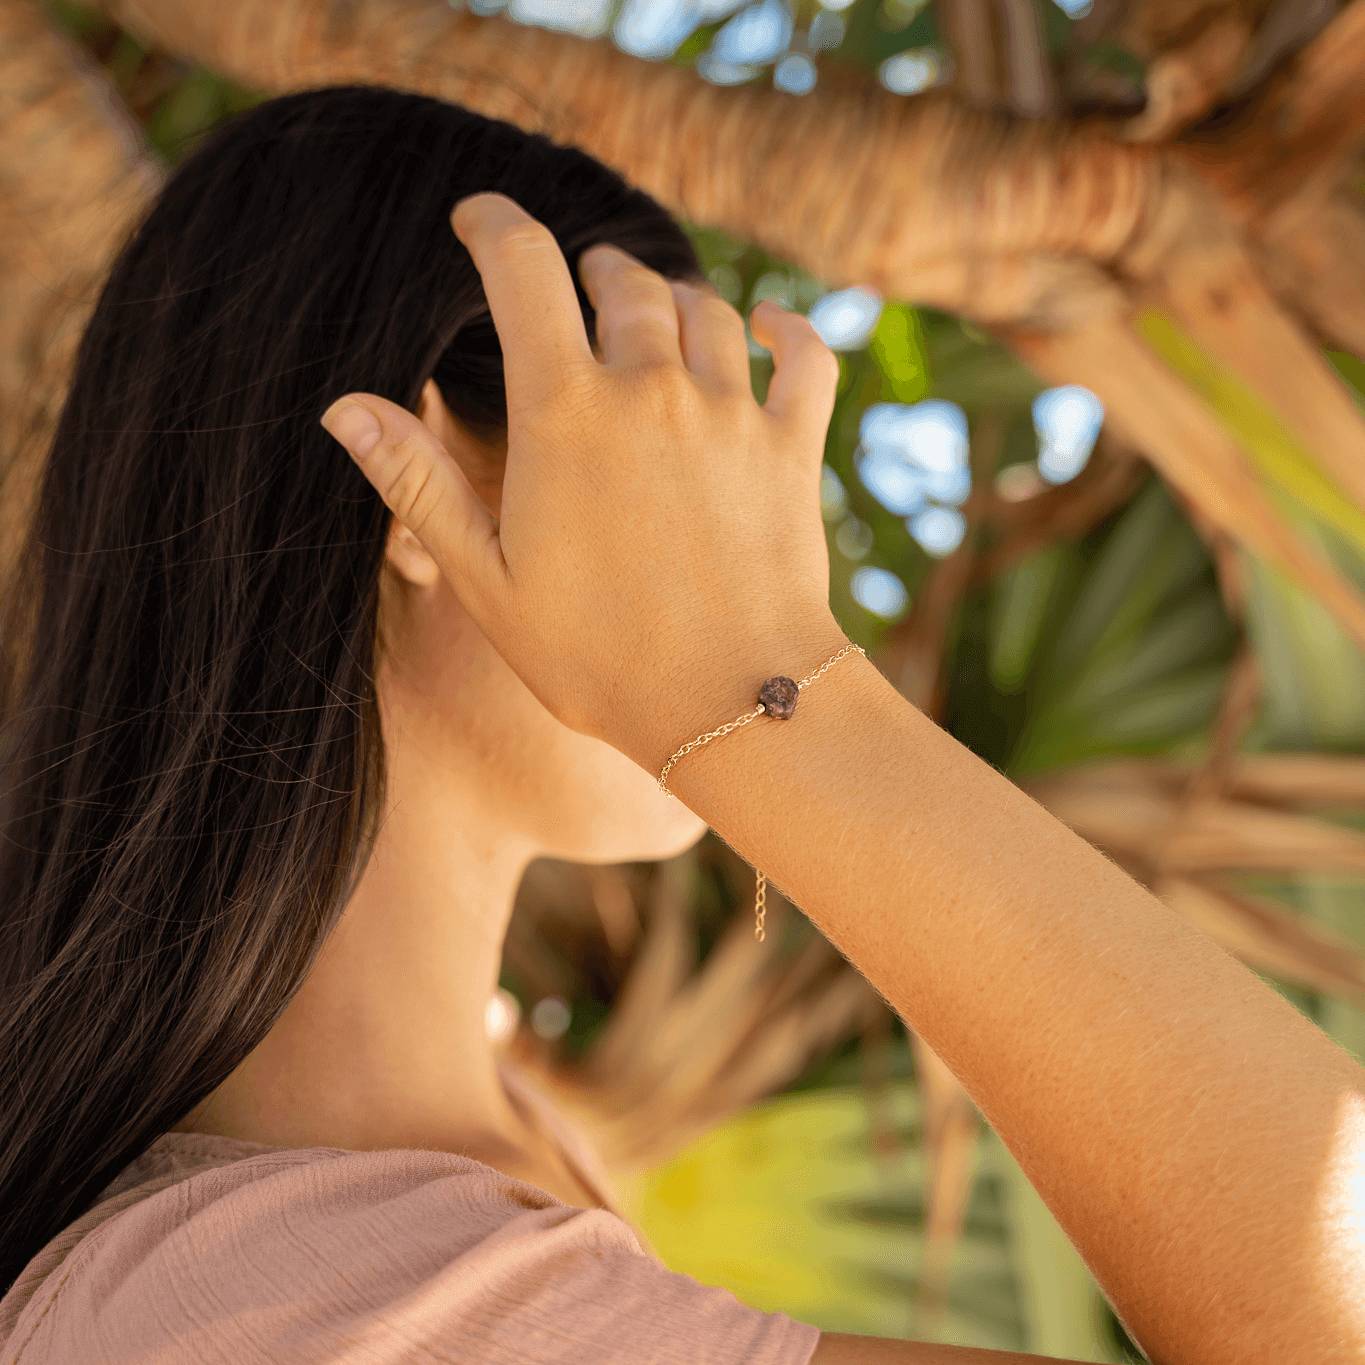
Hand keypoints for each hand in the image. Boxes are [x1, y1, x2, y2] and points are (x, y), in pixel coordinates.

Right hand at [320, 192, 846, 771]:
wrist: (733, 702)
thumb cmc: (597, 656)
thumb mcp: (486, 579)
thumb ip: (419, 483)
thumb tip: (346, 407)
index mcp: (563, 414)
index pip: (522, 270)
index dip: (493, 225)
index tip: (476, 219)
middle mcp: (650, 391)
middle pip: (623, 283)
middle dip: (595, 269)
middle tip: (585, 278)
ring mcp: (730, 414)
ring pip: (706, 310)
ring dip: (674, 297)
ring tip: (657, 308)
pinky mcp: (792, 447)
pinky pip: (804, 354)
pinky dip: (787, 327)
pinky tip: (769, 323)